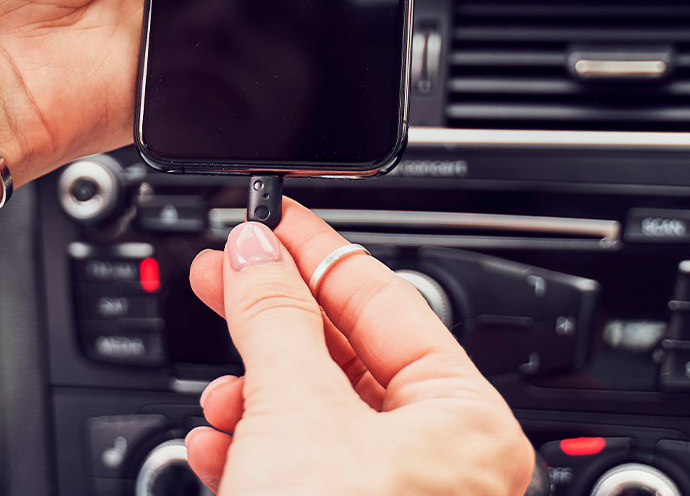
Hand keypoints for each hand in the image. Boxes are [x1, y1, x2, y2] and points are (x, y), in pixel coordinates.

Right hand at [186, 199, 533, 494]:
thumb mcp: (296, 415)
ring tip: (221, 390)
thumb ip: (274, 320)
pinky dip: (258, 450)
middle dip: (275, 326)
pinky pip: (305, 471)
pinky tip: (221, 444)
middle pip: (352, 358)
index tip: (266, 219)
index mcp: (468, 425)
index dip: (316, 252)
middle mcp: (448, 468)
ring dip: (258, 395)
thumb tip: (256, 253)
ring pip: (323, 419)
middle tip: (223, 274)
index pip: (388, 300)